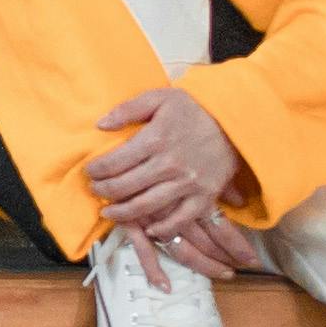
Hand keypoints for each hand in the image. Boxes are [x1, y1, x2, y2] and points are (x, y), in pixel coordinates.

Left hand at [81, 84, 268, 274]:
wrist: (235, 121)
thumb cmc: (195, 109)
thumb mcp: (160, 97)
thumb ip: (128, 109)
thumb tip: (100, 124)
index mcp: (155, 139)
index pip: (114, 162)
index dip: (96, 171)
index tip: (90, 172)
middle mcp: (169, 165)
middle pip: (125, 187)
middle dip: (103, 191)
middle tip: (96, 190)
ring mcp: (187, 184)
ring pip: (146, 207)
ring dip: (123, 213)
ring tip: (109, 213)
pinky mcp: (204, 197)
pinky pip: (180, 220)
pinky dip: (163, 229)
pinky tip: (149, 229)